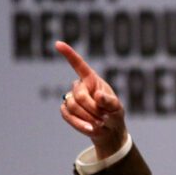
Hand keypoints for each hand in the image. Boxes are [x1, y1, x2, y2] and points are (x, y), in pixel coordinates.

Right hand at [56, 41, 125, 159]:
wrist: (108, 130)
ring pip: (73, 106)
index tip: (58, 44)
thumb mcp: (117, 108)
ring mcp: (71, 98)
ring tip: (100, 122)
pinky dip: (80, 124)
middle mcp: (80, 87)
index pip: (79, 65)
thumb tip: (97, 96)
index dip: (69, 54)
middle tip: (104, 117)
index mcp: (92, 80)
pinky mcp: (66, 110)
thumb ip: (109, 101)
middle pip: (79, 95)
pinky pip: (67, 115)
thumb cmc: (114, 115)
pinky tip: (91, 128)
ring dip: (88, 117)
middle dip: (93, 109)